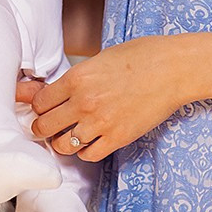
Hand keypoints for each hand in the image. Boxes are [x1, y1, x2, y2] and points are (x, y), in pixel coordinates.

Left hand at [27, 33, 211, 161]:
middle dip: (42, 127)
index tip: (43, 108)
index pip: (39, 102)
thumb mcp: (101, 58)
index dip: (38, 106)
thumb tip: (59, 91)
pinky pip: (88, 155)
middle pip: (43, 126)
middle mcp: (84, 102)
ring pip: (62, 145)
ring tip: (69, 135)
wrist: (174, 69)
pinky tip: (90, 141)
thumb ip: (78, 76)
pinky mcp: (118, 138)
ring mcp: (100, 123)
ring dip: (62, 141)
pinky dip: (85, 151)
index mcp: (77, 77)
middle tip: (48, 126)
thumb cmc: (142, 56)